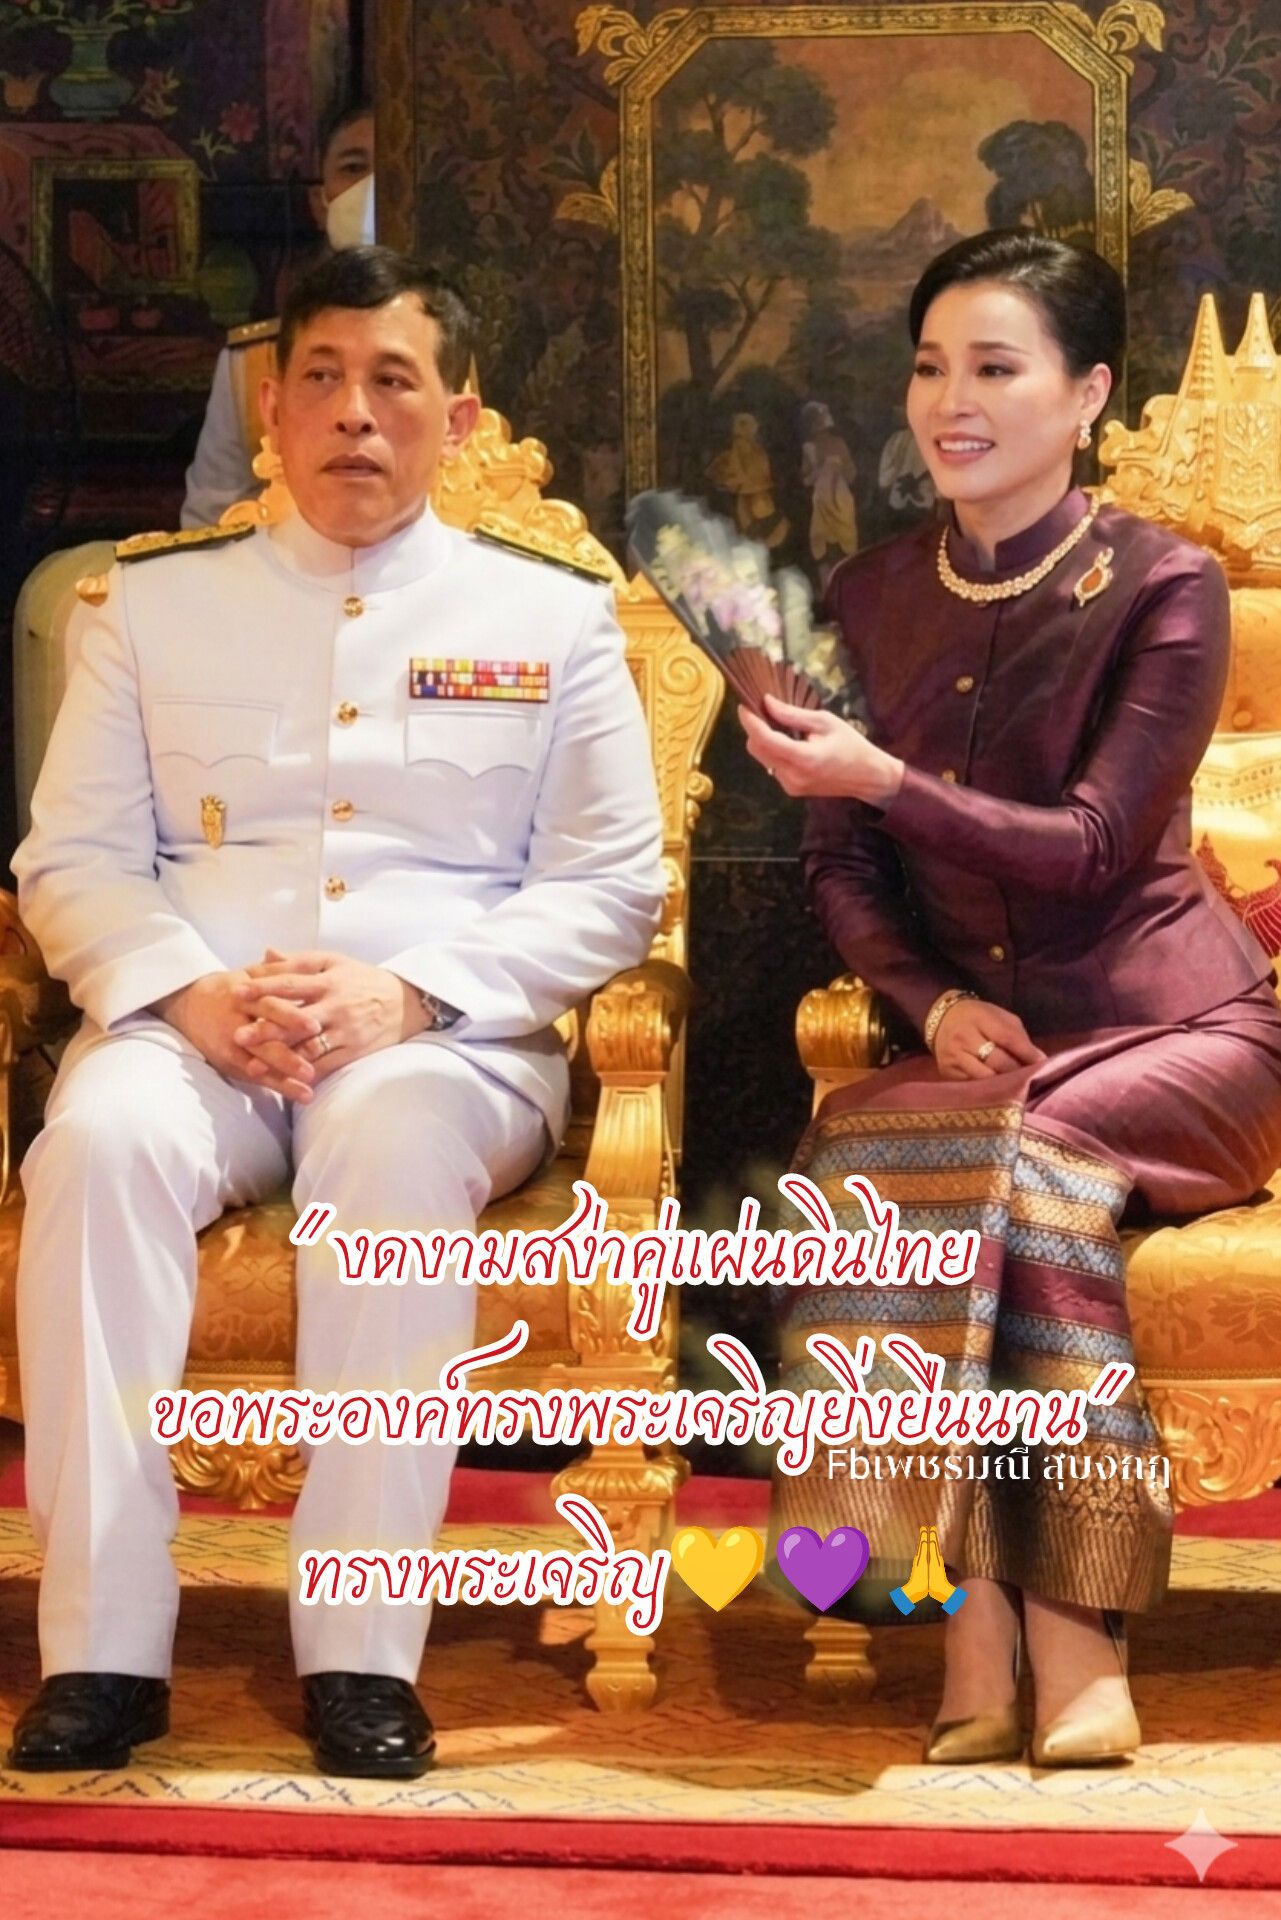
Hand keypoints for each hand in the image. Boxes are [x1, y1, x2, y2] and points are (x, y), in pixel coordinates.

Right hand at [152, 970, 317, 1101]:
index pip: (270, 1007)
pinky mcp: (227, 1061)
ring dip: (283, 1079)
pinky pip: (251, 1075)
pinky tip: (292, 1094)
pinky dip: (271, 1084)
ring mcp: (229, 1045)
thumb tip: (312, 966)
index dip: (291, 1017)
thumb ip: (278, 971)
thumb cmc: (232, 988)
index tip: (315, 1027)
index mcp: (245, 996)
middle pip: (263, 1041)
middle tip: (311, 1071)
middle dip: (287, 1058)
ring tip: (307, 1094)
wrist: (188, 1003)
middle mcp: (235, 1022)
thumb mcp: (251, 975)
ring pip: (258, 1063)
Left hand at [229, 948, 426, 1083]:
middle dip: (266, 1029)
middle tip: (238, 1036)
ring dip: (281, 1057)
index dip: (263, 987)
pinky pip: (327, 1065)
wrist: (407, 1002)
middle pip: (296, 1018)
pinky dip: (305, 1074)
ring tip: (254, 1066)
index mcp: (328, 980)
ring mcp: (345, 1031)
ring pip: (309, 1046)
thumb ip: (300, 960)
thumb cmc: (364, 980)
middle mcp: (336, 1005)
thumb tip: (266, 953)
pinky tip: (285, 1081)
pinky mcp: (354, 1051)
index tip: (236, 992)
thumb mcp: (335, 962)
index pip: (291, 983)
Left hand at [738, 695, 903, 804]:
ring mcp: (790, 786)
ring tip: (780, 725)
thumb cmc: (850, 745)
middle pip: (756, 749)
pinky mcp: (790, 789)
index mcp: (804, 759)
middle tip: (762, 710)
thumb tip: (767, 702)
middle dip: (755, 728)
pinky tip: (790, 742)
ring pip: (762, 758)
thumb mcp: (825, 722)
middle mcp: (792, 776)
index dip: (750, 721)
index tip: (744, 704)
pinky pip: (772, 766)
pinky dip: (773, 751)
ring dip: (764, 739)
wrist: (866, 777)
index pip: (764, 739)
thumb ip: (793, 714)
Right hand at [932, 998, 1045, 1081]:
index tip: (1042, 1063)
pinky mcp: (948, 1073)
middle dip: (1017, 1071)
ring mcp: (954, 1058)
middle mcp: (963, 1038)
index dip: (1027, 1053)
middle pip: (998, 1062)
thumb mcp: (998, 1016)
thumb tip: (1038, 1060)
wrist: (941, 1020)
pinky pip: (974, 1085)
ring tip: (1016, 1085)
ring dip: (1004, 1083)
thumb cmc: (977, 1018)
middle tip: (1030, 1077)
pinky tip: (998, 1087)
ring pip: (986, 1078)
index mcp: (978, 1018)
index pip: (1007, 1038)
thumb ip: (1017, 1036)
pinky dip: (989, 1088)